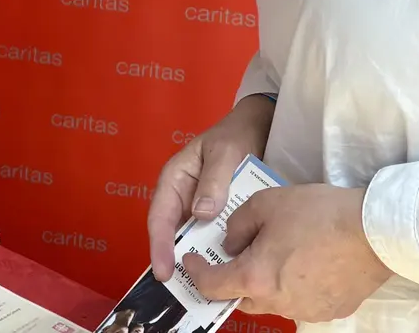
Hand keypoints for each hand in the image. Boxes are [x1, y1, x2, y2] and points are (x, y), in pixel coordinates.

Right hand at [148, 94, 274, 280]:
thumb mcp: (225, 152)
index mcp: (174, 179)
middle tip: (180, 291)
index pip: (160, 216)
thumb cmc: (235, 135)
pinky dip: (215, 254)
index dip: (160, 245)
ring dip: (196, 261)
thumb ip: (214, 180)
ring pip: (191, 239)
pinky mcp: (217, 215)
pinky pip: (211, 237)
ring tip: (201, 290)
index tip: (164, 271)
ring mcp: (199, 207)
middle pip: (172, 234)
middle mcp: (182, 197)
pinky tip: (225, 271)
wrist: (258, 128)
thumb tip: (201, 214)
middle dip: (174, 262)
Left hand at [180, 184, 391, 322]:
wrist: (375, 230)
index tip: (191, 261)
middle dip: (231, 279)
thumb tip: (230, 242)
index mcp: (255, 278)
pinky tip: (303, 263)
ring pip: (272, 301)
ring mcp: (307, 310)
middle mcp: (278, 302)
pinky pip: (300, 301)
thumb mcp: (265, 204)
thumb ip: (237, 225)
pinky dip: (293, 286)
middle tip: (234, 255)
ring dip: (264, 283)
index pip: (212, 285)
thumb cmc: (318, 214)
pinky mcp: (330, 311)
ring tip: (274, 254)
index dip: (195, 272)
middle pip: (241, 298)